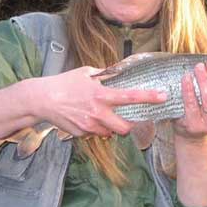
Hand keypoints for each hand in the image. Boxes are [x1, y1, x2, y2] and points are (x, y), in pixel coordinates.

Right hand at [33, 66, 165, 137]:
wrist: (42, 99)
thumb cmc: (64, 82)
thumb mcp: (85, 72)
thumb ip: (104, 74)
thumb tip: (117, 72)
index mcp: (101, 95)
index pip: (130, 97)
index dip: (149, 97)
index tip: (163, 96)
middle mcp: (98, 113)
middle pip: (125, 128)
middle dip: (129, 125)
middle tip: (126, 118)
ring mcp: (89, 126)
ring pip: (110, 134)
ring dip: (111, 128)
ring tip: (102, 117)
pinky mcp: (81, 134)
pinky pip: (95, 134)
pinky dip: (96, 129)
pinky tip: (86, 118)